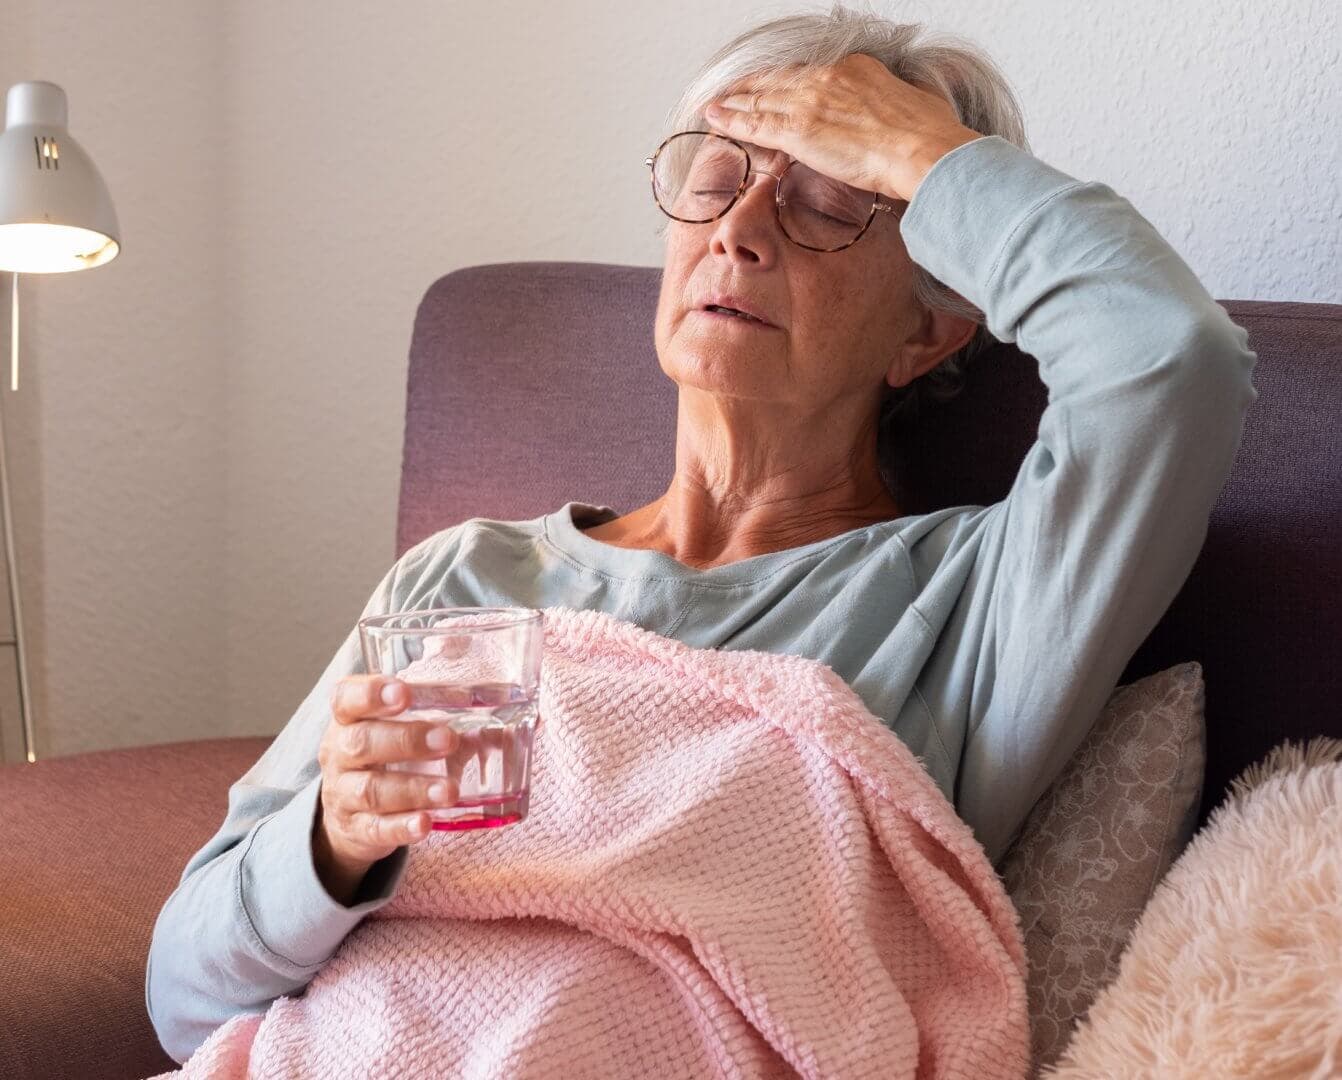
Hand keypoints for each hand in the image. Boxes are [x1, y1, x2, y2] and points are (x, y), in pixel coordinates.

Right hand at [313, 675, 463, 902]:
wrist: (349, 813)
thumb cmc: (388, 756)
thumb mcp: (402, 727)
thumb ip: (451, 712)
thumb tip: (531, 715)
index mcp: (350, 718)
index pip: (347, 697)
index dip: (372, 693)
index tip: (405, 692)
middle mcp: (340, 753)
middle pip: (361, 742)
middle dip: (406, 740)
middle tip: (448, 739)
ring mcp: (344, 794)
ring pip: (372, 790)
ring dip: (414, 788)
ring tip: (450, 790)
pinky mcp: (358, 830)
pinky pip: (377, 830)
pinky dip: (402, 828)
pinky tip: (426, 824)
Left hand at [702, 53, 982, 203]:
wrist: (923, 150)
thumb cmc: (929, 137)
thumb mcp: (917, 107)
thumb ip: (897, 110)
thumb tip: (903, 122)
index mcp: (857, 70)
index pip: (810, 74)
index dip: (787, 82)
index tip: (776, 87)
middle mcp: (829, 78)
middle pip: (779, 81)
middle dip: (752, 87)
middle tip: (732, 92)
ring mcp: (810, 101)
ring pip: (761, 99)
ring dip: (734, 104)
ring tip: (715, 106)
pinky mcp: (798, 129)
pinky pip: (755, 123)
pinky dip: (731, 120)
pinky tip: (715, 119)